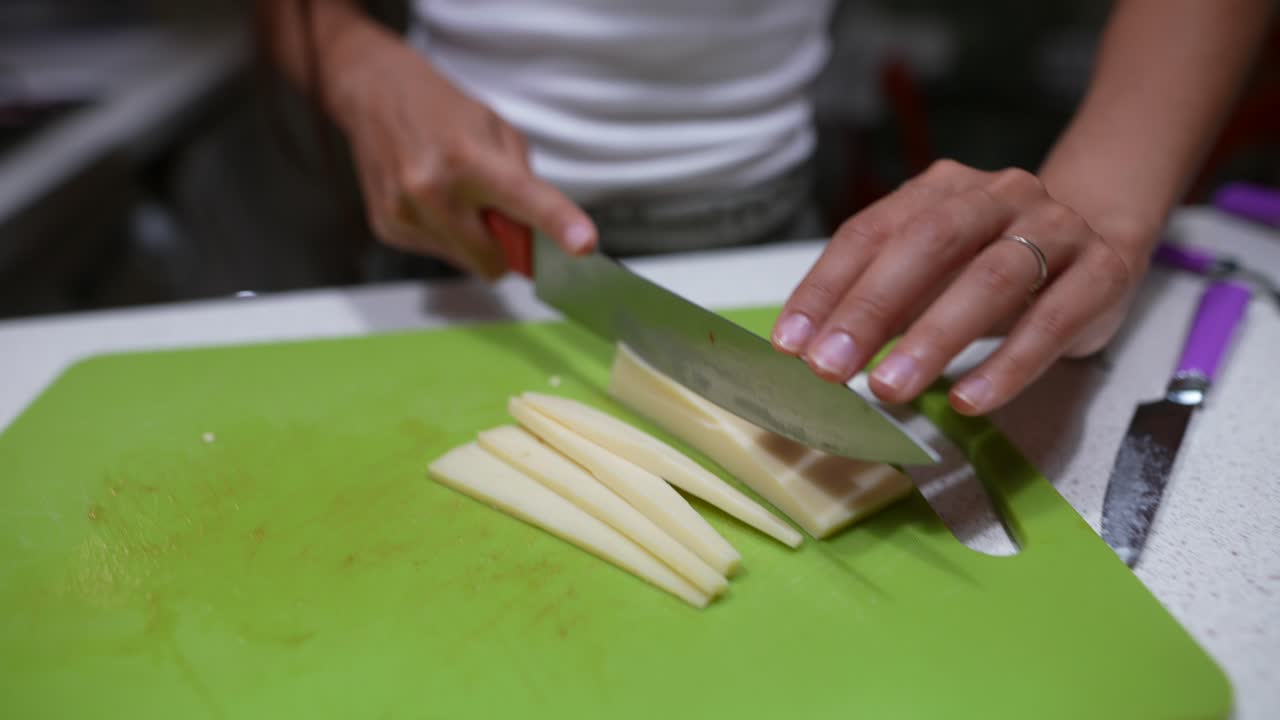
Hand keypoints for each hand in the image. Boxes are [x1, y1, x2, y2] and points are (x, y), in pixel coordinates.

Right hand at [324, 26, 595, 277]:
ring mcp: (404, 214)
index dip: (558, 224)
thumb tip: (541, 234)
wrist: (374, 94)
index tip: (583, 246)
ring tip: (456, 196)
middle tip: (500, 214)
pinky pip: (439, 253)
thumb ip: (524, 183)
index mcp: (468, 159)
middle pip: (494, 260)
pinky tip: (433, 202)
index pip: (524, 200)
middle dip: (505, 247)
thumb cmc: (443, 111)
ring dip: (473, 240)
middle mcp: (432, 191)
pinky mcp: (388, 228)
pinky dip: (446, 236)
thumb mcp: (497, 130)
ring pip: (467, 261)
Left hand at [772, 159, 1152, 414]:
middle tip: (830, 368)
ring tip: (889, 389)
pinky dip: (1007, 364)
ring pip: (991, 279)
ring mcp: (1055, 228)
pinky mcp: (1102, 270)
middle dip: (871, 308)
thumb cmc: (992, 262)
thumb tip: (813, 350)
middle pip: (928, 244)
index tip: (791, 344)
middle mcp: (996, 196)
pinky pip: (1054, 320)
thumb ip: (880, 300)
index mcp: (939, 190)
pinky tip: (969, 400)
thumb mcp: (931, 272)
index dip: (826, 287)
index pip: (870, 232)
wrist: (1102, 234)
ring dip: (933, 338)